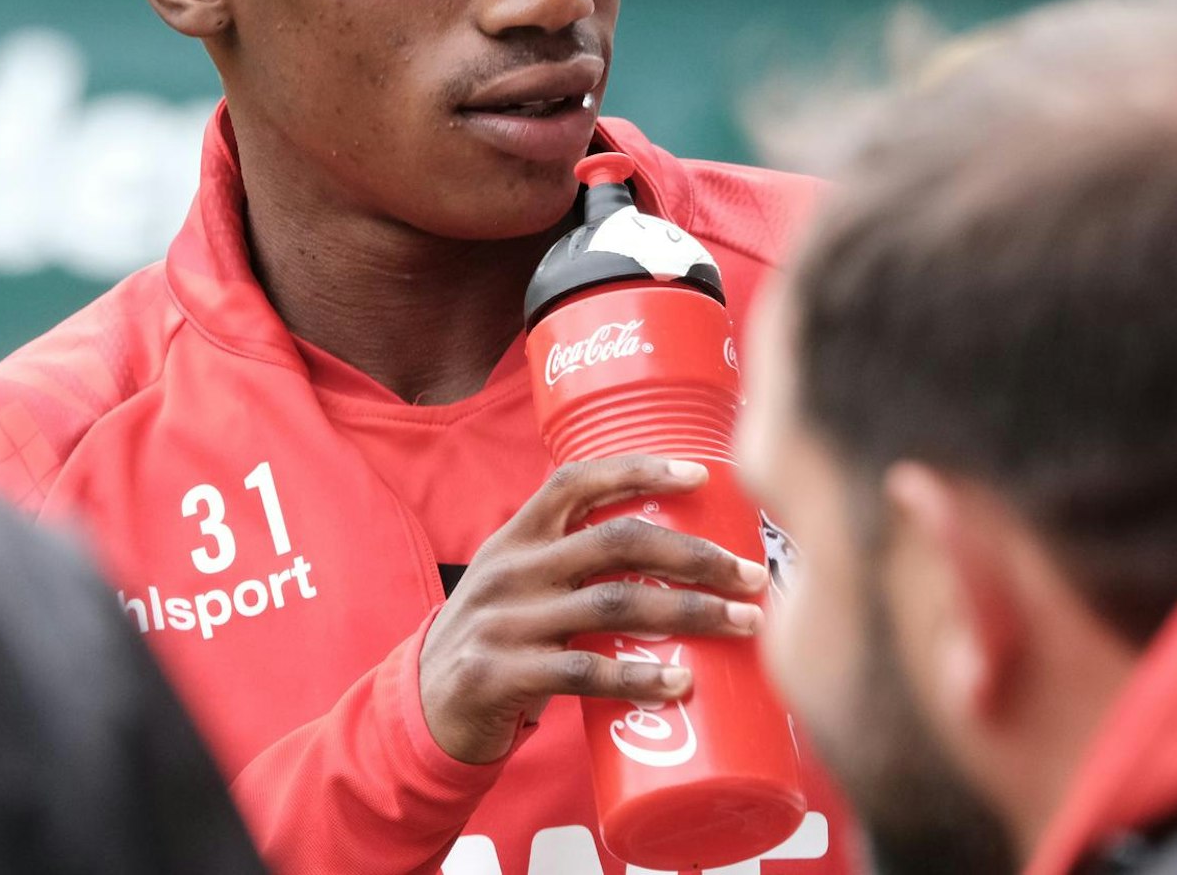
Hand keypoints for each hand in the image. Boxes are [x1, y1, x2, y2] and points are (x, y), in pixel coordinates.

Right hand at [418, 454, 769, 763]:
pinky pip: (585, 671)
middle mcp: (512, 570)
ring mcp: (507, 622)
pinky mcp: (504, 675)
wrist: (424, 707)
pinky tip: (680, 684)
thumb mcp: (517, 582)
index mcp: (517, 537)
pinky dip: (639, 677)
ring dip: (690, 613)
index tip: (701, 473)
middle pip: (616, 541)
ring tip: (744, 626)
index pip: (577, 481)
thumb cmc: (496, 638)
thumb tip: (672, 552)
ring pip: (615, 604)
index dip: (639, 469)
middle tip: (752, 575)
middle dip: (694, 553)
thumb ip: (571, 562)